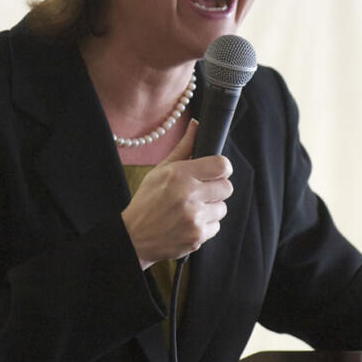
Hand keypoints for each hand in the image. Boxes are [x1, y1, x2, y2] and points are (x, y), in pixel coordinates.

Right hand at [121, 120, 233, 269]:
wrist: (134, 236)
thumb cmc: (147, 201)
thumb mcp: (161, 170)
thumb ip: (183, 148)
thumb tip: (196, 125)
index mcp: (180, 175)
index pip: (222, 165)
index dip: (222, 168)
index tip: (216, 172)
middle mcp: (189, 196)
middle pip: (227, 187)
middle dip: (216, 189)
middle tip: (201, 192)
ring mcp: (194, 218)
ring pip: (222, 208)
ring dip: (211, 208)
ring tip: (191, 209)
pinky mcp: (197, 237)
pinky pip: (216, 226)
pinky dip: (205, 225)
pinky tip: (188, 223)